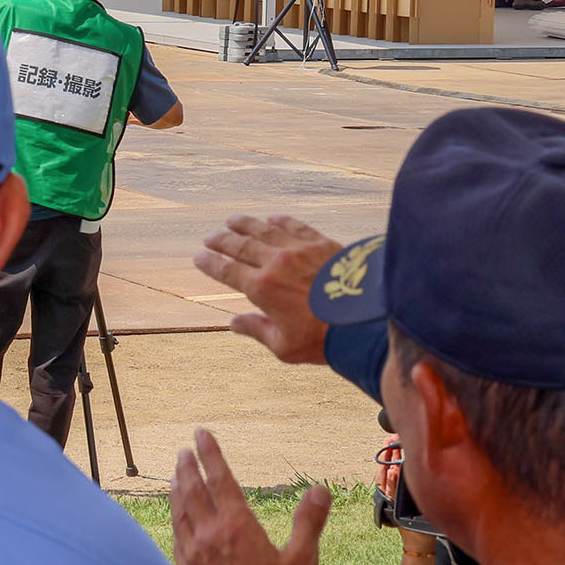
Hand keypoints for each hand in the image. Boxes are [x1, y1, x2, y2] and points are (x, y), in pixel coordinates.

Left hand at [171, 429, 330, 564]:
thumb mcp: (302, 561)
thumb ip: (308, 522)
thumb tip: (319, 490)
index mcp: (236, 525)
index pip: (219, 479)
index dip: (210, 453)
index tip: (201, 434)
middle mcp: (209, 533)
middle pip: (192, 490)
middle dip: (188, 467)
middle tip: (184, 451)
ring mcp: (192, 552)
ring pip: (179, 511)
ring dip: (176, 489)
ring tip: (176, 476)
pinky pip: (175, 535)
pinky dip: (174, 518)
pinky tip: (176, 519)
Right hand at [193, 214, 340, 363]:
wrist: (365, 324)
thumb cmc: (323, 340)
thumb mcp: (283, 346)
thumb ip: (256, 330)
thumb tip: (234, 323)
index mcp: (262, 288)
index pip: (227, 271)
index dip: (210, 263)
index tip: (199, 257)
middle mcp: (276, 263)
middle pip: (240, 245)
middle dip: (222, 240)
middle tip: (209, 237)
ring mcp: (299, 250)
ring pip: (264, 230)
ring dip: (245, 224)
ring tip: (232, 220)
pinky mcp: (321, 243)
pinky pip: (294, 226)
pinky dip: (280, 221)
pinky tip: (272, 218)